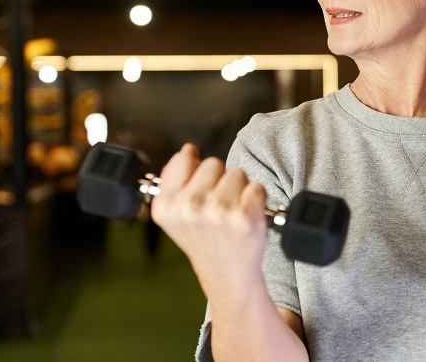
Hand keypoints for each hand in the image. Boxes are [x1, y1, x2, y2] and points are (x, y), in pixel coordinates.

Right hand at [149, 143, 271, 299]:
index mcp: (167, 206)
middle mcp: (189, 208)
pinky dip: (258, 199)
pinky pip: (257, 187)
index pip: (183, 159)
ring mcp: (218, 212)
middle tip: (218, 207)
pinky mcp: (245, 217)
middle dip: (219, 180)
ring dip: (239, 190)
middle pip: (213, 163)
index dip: (195, 169)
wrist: (227, 274)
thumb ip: (173, 180)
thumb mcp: (174, 215)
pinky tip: (247, 216)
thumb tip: (187, 150)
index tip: (200, 186)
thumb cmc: (205, 240)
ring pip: (237, 173)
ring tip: (232, 213)